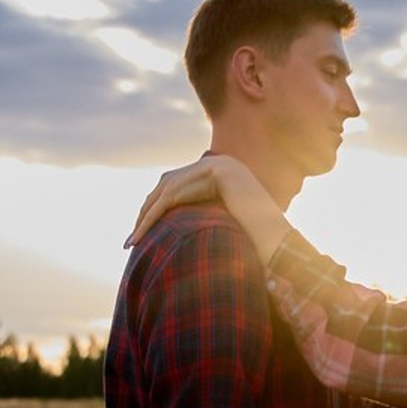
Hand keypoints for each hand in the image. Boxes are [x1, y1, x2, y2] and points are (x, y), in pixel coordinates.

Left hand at [126, 156, 289, 257]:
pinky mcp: (204, 179)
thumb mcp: (231, 219)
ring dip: (143, 220)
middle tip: (132, 239)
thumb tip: (196, 230)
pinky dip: (149, 220)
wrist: (275, 234)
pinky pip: (168, 201)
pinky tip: (138, 238)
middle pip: (166, 187)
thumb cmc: (258, 235)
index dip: (159, 208)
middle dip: (146, 214)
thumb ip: (213, 214)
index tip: (145, 230)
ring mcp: (210, 168)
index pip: (179, 186)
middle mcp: (214, 164)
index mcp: (221, 171)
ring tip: (131, 243)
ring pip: (163, 195)